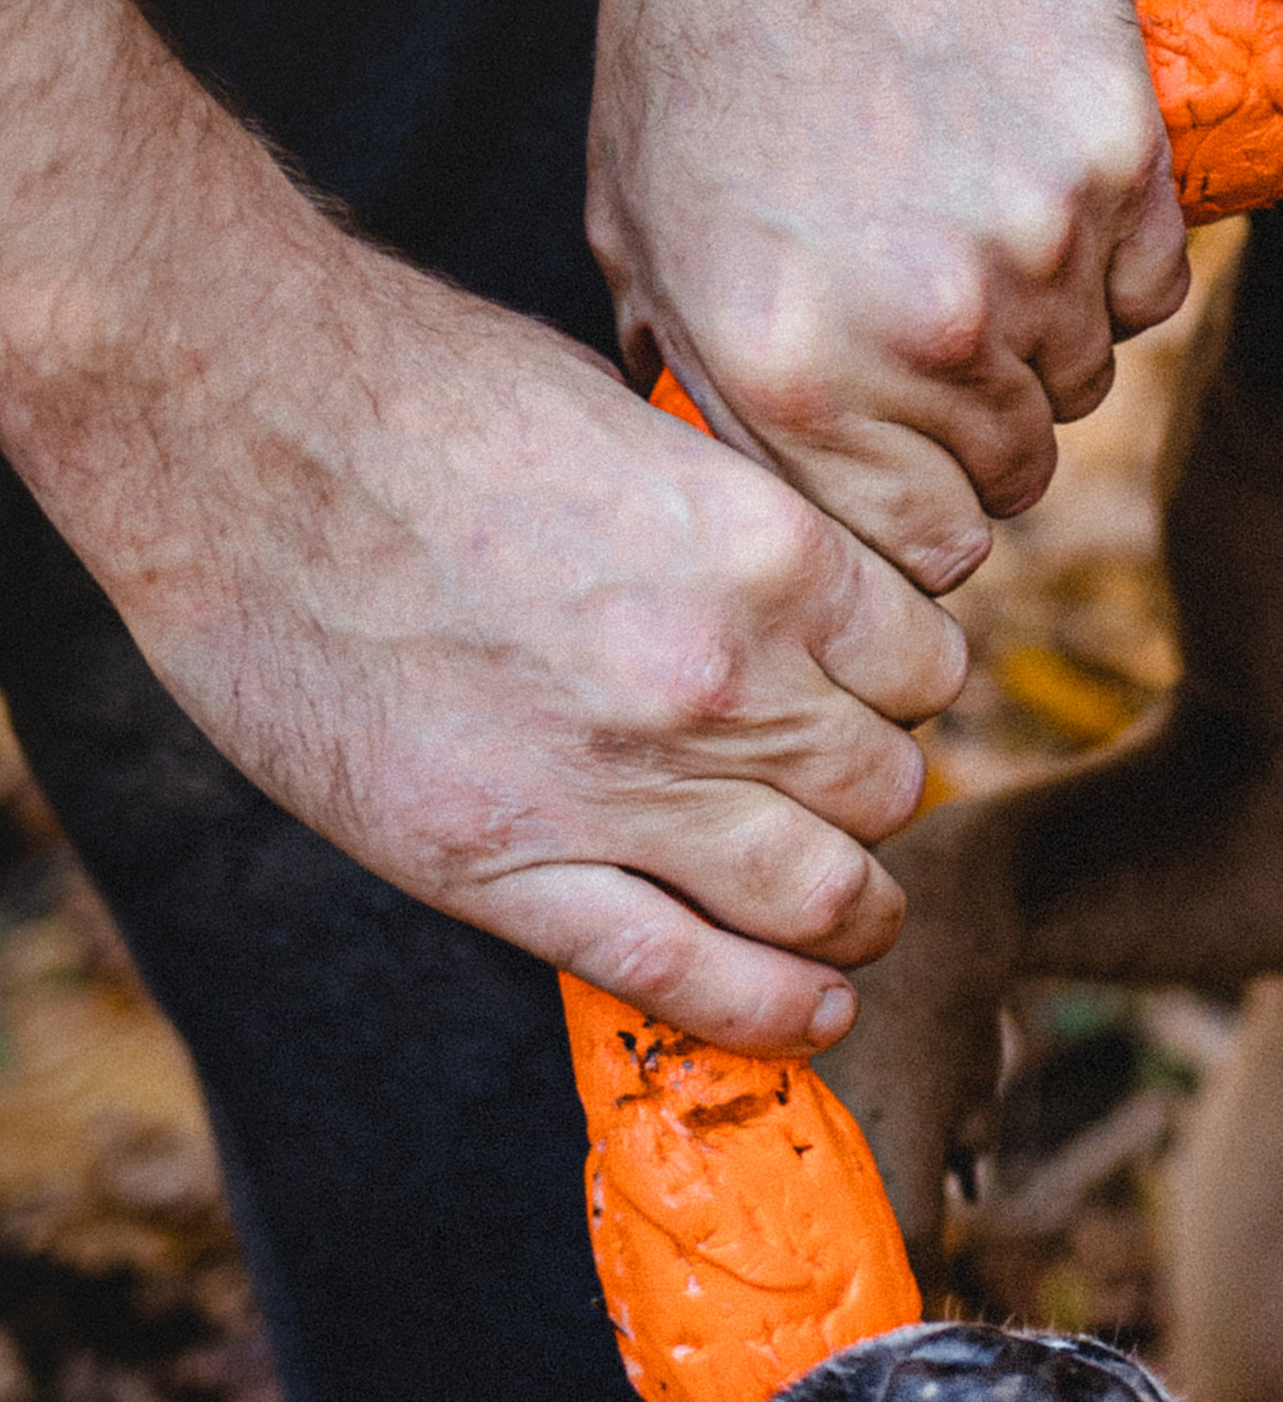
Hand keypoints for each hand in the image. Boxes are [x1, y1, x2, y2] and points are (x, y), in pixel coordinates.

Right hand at [0, 0, 963, 1054]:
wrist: (236, 420)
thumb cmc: (424, 392)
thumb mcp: (639, 426)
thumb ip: (736, 527)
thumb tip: (808, 592)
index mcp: (766, 549)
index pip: (927, 663)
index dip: (905, 685)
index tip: (873, 693)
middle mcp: (720, 677)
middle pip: (887, 783)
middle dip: (874, 789)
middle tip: (835, 789)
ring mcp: (614, 782)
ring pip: (818, 892)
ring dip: (848, 906)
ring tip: (845, 912)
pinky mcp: (499, 860)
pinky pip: (679, 972)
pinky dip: (767, 1006)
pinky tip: (810, 1008)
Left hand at [590, 0, 1188, 599]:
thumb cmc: (701, 35)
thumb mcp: (640, 233)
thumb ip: (708, 389)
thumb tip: (772, 499)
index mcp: (789, 380)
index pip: (919, 556)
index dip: (914, 522)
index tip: (900, 470)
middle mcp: (926, 336)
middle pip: (1013, 479)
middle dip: (974, 427)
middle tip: (916, 317)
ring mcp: (1037, 248)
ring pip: (1084, 378)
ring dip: (1037, 331)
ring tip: (951, 213)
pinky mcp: (1122, 162)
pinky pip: (1147, 286)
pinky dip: (1103, 252)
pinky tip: (1018, 164)